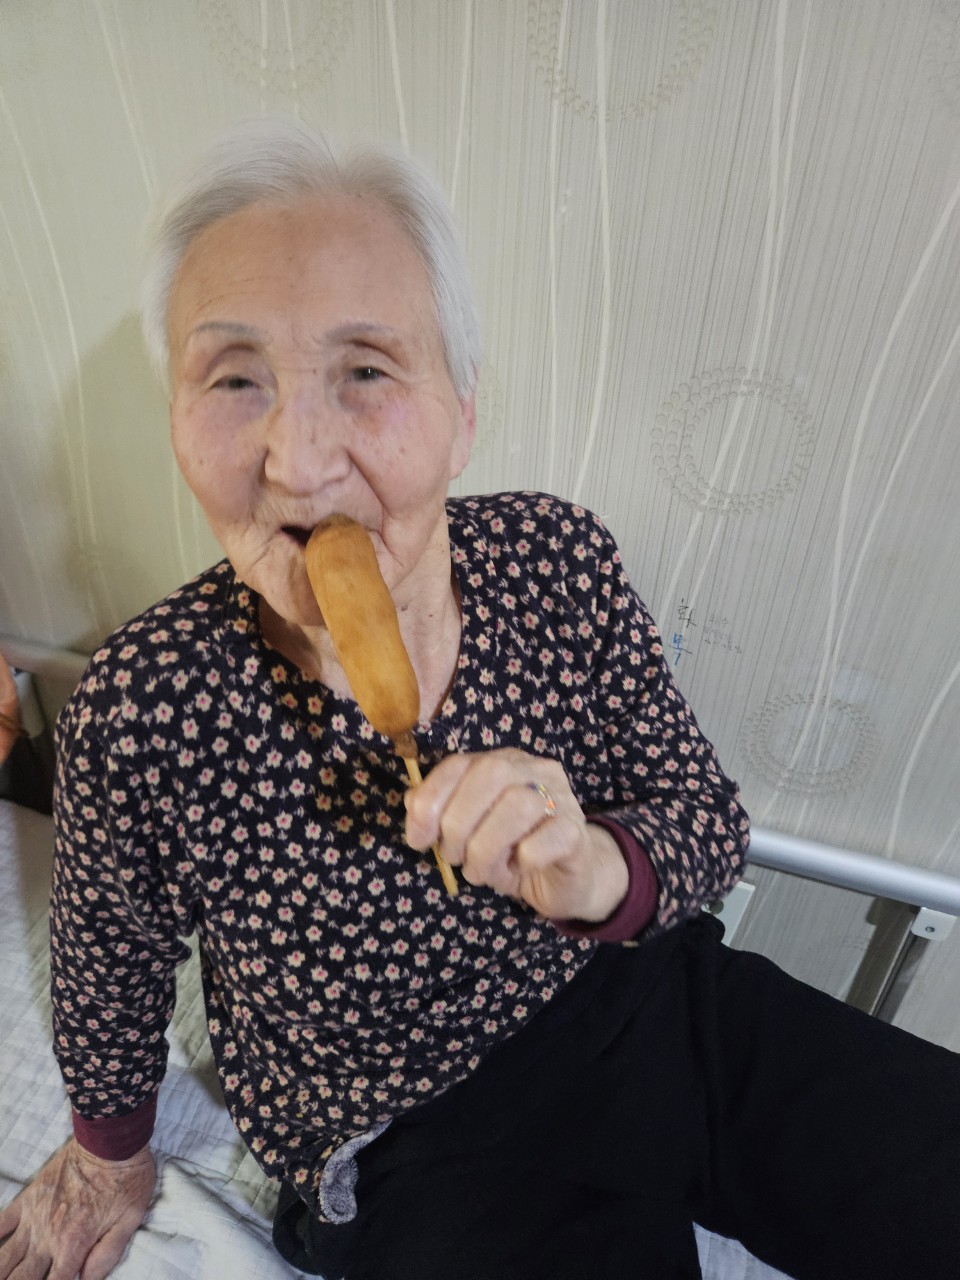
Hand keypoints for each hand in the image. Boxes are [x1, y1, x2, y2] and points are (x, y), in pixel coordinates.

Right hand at [0, 1137, 154, 1279]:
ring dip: (1, 1271)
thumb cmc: (126, 1178)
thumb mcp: (130, 1219)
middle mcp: (48, 1237)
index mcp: (74, 1245)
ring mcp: (34, 1218)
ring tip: (3, 1274)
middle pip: (21, 1279)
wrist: (110, 1139)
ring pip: (3, 1258)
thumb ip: (107, 1255)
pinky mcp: (27, 1199)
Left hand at [404, 749, 628, 921]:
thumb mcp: (469, 833)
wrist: (567, 881)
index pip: (459, 764)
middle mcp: (534, 771)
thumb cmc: (512, 852)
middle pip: (490, 774)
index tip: (418, 840)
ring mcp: (560, 798)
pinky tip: (518, 868)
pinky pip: (549, 836)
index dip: (431, 799)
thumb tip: (413, 804)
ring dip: (487, 847)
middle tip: (454, 858)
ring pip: (519, 805)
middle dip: (459, 823)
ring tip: (480, 872)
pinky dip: (524, 857)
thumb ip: (440, 813)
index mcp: (503, 764)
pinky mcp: (577, 832)